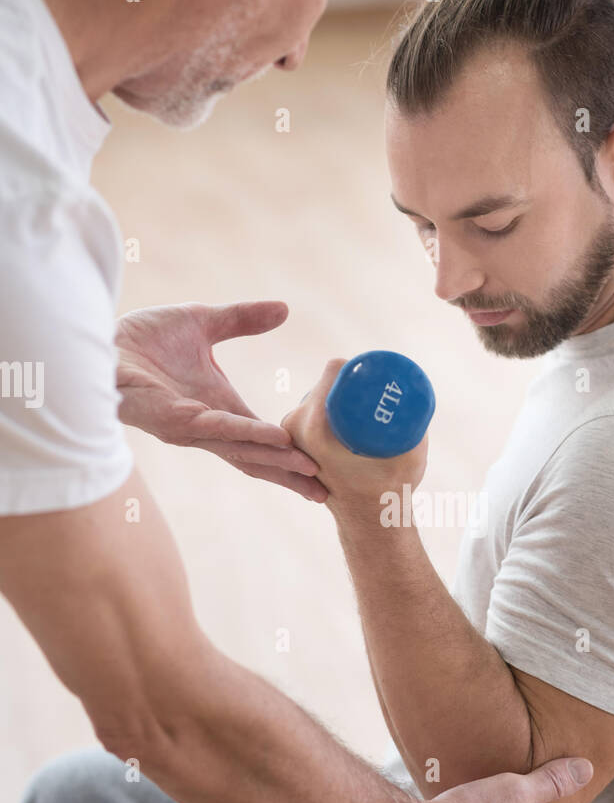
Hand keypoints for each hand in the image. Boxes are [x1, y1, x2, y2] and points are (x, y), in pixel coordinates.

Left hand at [116, 301, 327, 499]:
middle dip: (288, 476)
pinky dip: (251, 436)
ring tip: (310, 469)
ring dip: (277, 461)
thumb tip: (284, 309)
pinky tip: (276, 439)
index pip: (260, 440)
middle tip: (324, 493)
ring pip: (242, 451)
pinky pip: (220, 429)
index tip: (319, 469)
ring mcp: (191, 429)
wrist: (100, 338)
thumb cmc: (142, 337)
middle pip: (255, 459)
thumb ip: (243, 319)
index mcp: (217, 410)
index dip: (288, 455)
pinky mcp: (175, 421)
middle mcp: (206, 428)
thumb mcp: (205, 322)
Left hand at [280, 359, 428, 520]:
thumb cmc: (391, 489)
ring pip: (319, 398)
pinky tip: (348, 411)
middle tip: (377, 388)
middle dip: (351, 380)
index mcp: (315, 426)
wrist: (369, 522)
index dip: (356, 364)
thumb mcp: (408, 451)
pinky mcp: (295, 445)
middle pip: (325, 384)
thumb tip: (419, 389)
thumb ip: (415, 419)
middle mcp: (295, 428)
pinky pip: (313, 413)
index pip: (333, 371)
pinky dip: (332, 410)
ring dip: (341, 396)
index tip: (377, 372)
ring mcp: (291, 437)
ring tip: (366, 403)